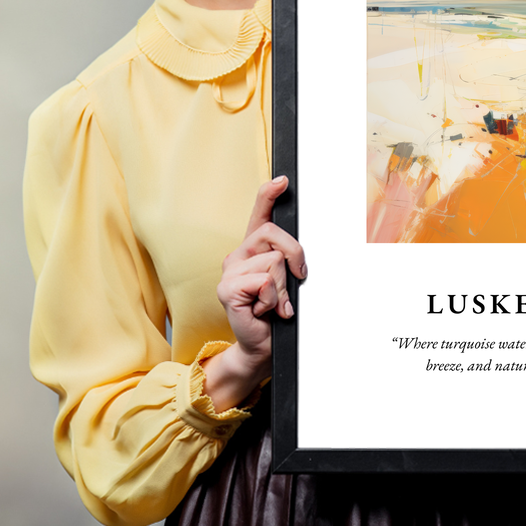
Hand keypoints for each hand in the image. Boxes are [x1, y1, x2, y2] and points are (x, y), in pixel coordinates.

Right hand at [202, 176, 306, 410]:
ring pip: (274, 261)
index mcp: (253, 249)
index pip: (260, 214)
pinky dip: (273, 299)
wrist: (262, 345)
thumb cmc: (276, 312)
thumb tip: (298, 253)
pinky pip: (264, 281)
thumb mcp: (287, 280)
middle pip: (274, 234)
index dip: (269, 194)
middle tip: (296, 280)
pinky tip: (264, 311)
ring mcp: (229, 271)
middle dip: (295, 256)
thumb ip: (288, 260)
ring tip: (274, 303)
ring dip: (283, 287)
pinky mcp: (227, 289)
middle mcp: (238, 255)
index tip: (283, 180)